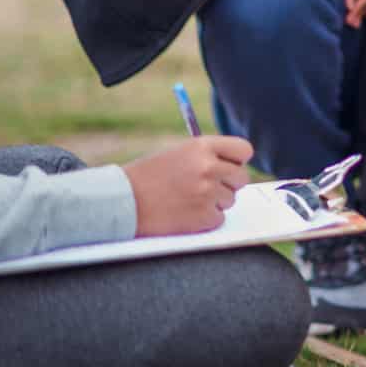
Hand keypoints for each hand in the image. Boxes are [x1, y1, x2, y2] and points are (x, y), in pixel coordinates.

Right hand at [122, 136, 253, 236]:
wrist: (121, 201)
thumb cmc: (148, 177)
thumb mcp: (179, 154)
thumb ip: (208, 156)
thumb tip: (236, 165)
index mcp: (202, 146)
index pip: (244, 150)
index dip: (238, 160)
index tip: (230, 166)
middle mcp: (209, 167)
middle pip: (241, 178)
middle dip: (228, 184)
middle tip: (206, 188)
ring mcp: (208, 193)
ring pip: (230, 199)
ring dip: (214, 202)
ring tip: (187, 200)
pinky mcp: (204, 217)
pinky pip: (219, 218)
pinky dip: (205, 219)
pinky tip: (185, 213)